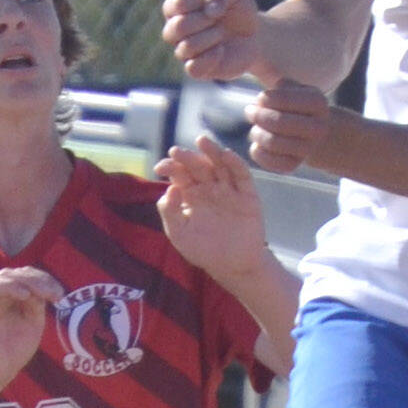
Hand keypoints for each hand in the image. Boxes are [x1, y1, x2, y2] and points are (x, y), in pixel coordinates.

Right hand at [0, 266, 62, 395]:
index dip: (44, 280)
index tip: (60, 294)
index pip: (25, 277)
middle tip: (57, 294)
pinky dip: (10, 287)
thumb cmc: (11, 352)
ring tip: (45, 294)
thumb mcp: (32, 323)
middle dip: (40, 280)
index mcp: (6, 297)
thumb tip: (41, 288)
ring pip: (7, 276)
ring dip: (29, 282)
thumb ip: (36, 304)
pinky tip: (26, 296)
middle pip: (18, 274)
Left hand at [156, 134, 268, 283]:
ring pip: (220, 165)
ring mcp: (229, 189)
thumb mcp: (180, 234)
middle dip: (187, 157)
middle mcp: (209, 187)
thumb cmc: (203, 250)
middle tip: (177, 152)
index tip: (161, 167)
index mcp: (191, 194)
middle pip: (198, 166)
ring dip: (212, 151)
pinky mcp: (247, 195)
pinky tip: (226, 155)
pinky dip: (235, 163)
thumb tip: (170, 188)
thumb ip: (170, 212)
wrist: (233, 266)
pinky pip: (242, 176)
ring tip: (201, 140)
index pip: (179, 174)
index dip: (170, 167)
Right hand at [162, 0, 263, 81]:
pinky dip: (210, 57)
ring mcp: (185, 52)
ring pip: (185, 48)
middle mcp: (176, 31)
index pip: (176, 3)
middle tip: (218, 21)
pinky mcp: (198, 70)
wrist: (254, 37)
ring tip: (221, 34)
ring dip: (209, 38)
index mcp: (179, 8)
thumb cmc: (237, 12)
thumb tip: (209, 11)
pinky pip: (192, 68)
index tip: (214, 4)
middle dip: (202, 22)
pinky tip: (221, 50)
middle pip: (175, 28)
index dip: (197, 2)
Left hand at [248, 78, 331, 173]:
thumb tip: (261, 98)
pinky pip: (269, 161)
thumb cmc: (297, 105)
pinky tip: (258, 144)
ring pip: (272, 142)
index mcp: (318, 102)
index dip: (266, 99)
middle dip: (258, 116)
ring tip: (255, 128)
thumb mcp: (294, 88)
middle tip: (249, 111)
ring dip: (256, 134)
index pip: (284, 99)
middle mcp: (318, 127)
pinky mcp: (294, 166)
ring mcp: (308, 149)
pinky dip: (258, 152)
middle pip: (278, 122)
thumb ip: (278, 85)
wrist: (316, 134)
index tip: (260, 99)